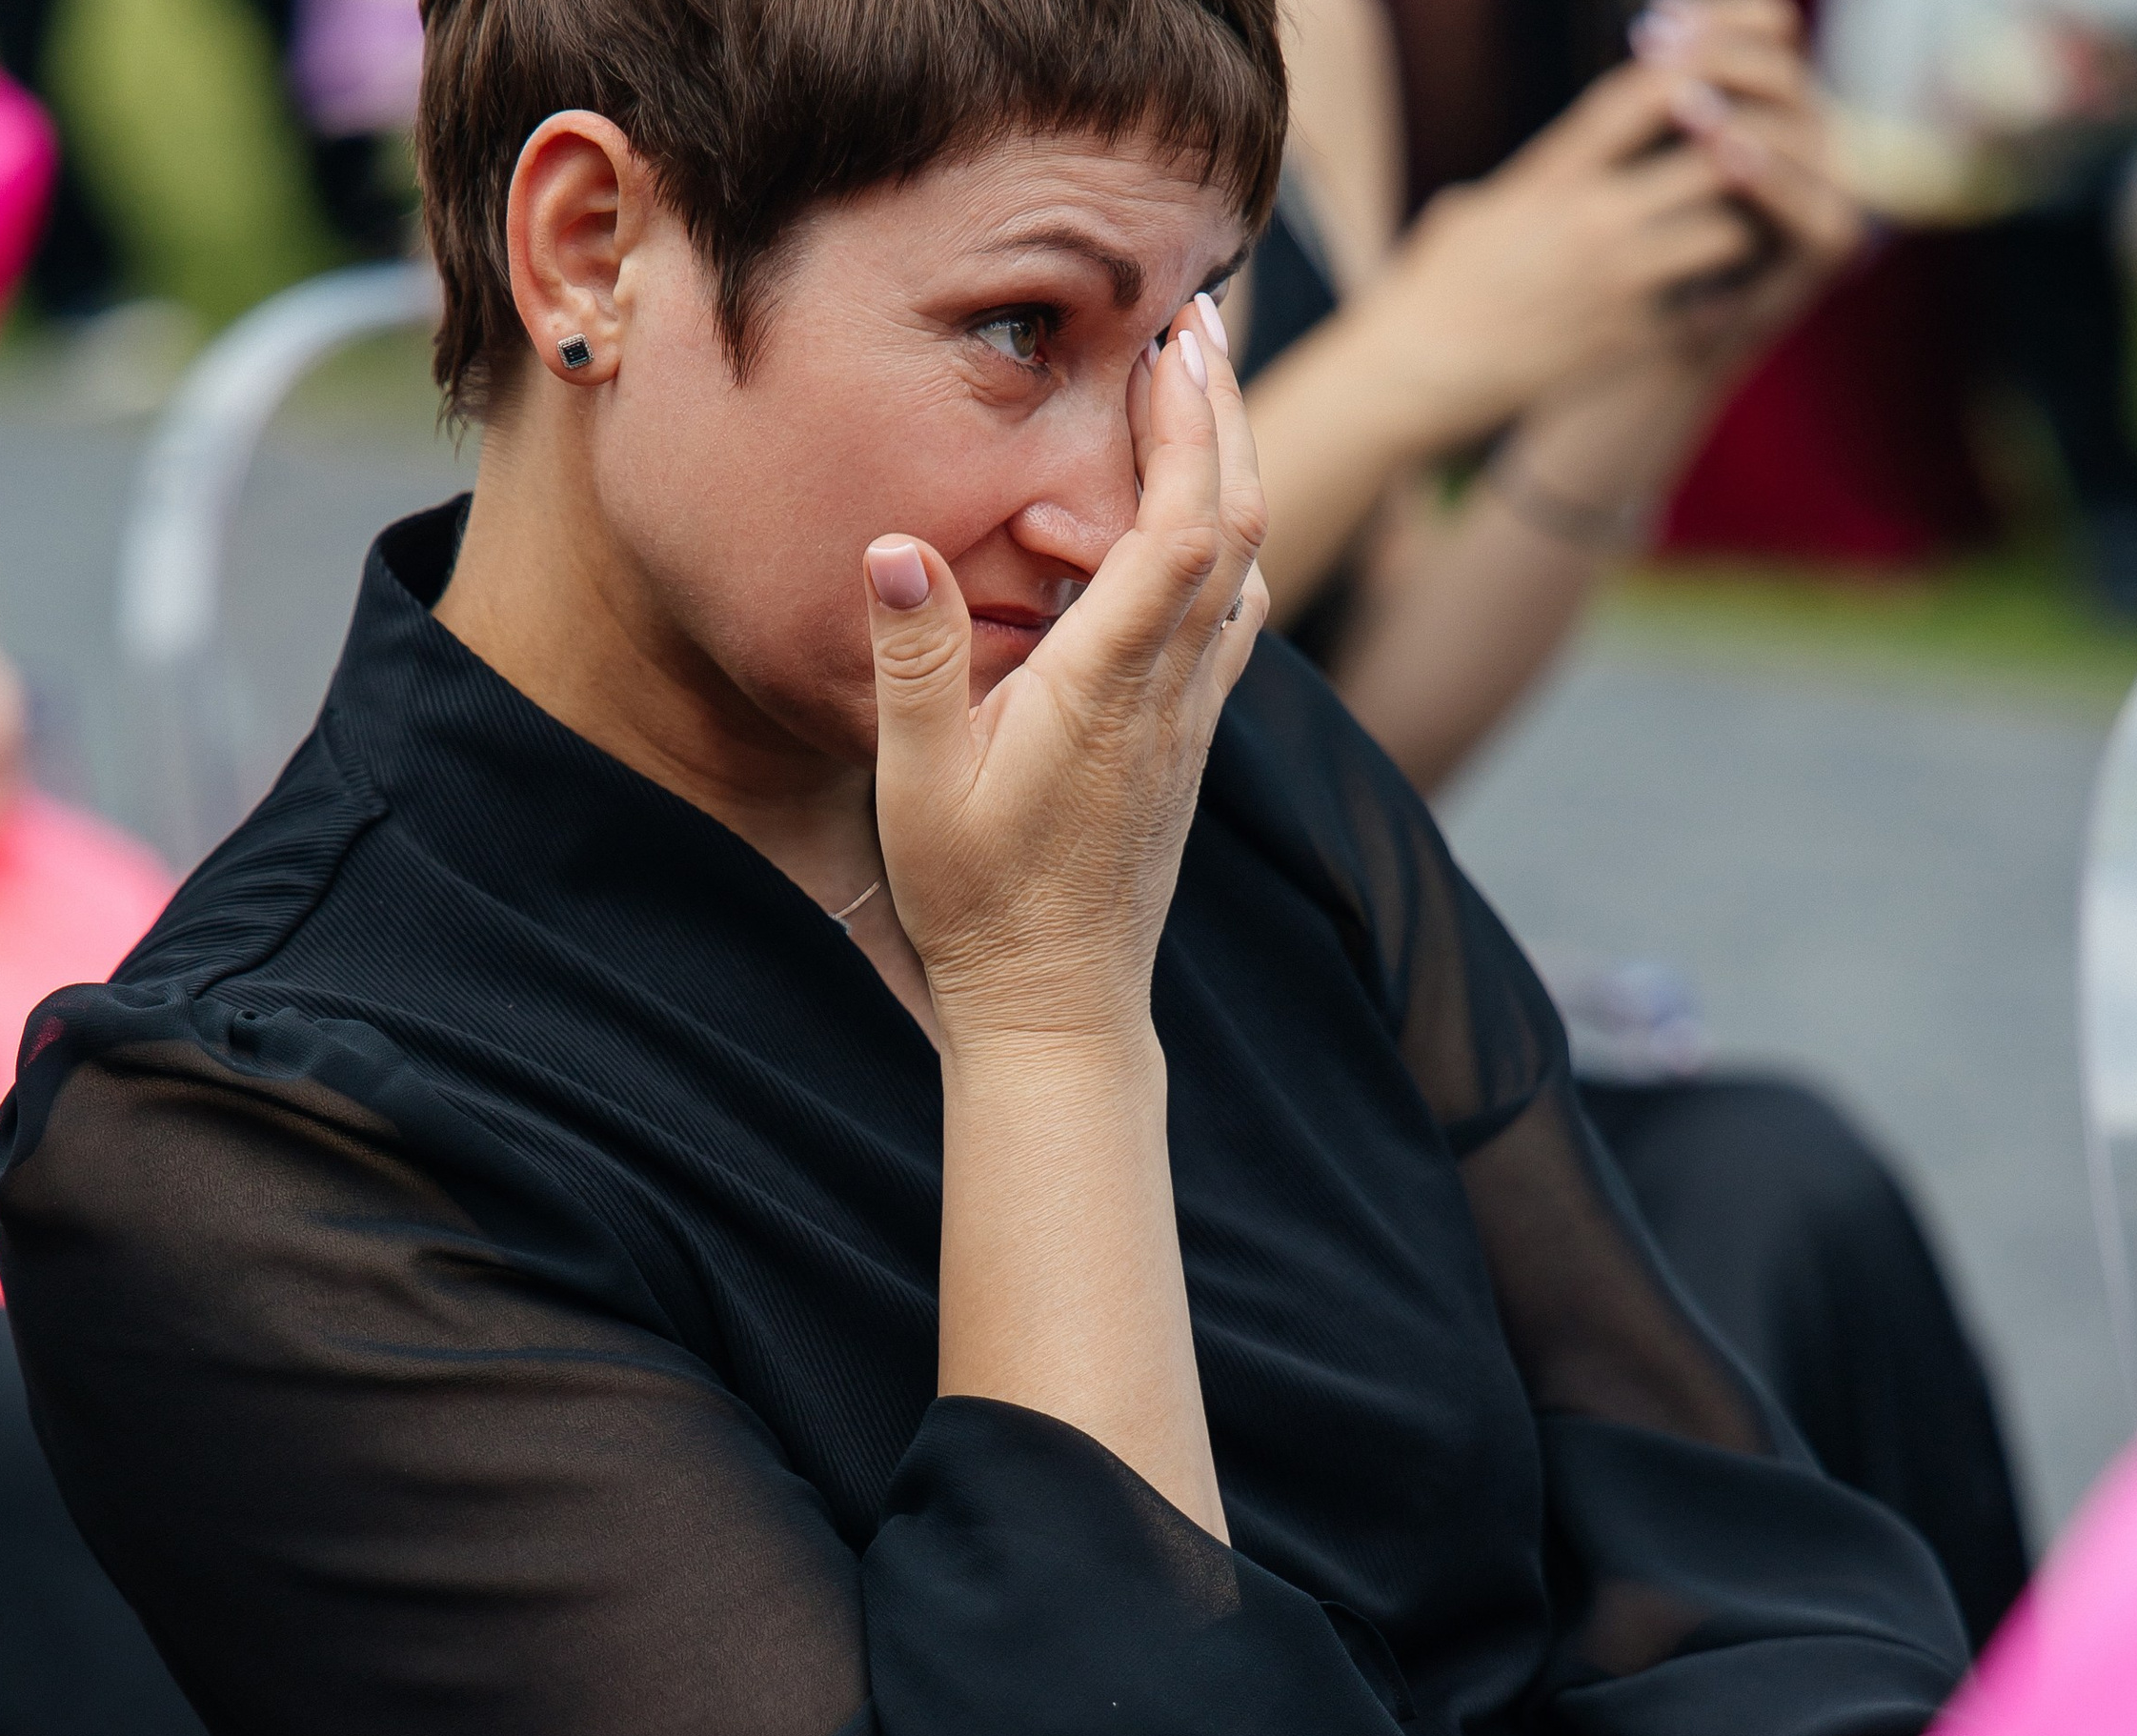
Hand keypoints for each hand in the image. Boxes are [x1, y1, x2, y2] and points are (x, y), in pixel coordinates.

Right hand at [861, 296, 1266, 1051]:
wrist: (1060, 1009)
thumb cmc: (979, 904)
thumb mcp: (916, 787)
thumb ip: (915, 661)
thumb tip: (892, 545)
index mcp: (1104, 690)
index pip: (1179, 532)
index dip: (1189, 427)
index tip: (1178, 339)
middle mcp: (1168, 697)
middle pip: (1235, 529)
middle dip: (1225, 416)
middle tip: (1199, 324)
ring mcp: (1189, 723)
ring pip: (1244, 573)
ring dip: (1231, 475)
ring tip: (1196, 400)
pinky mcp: (1188, 747)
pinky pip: (1230, 624)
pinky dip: (1223, 549)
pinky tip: (1191, 529)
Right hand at [1365, 55, 1768, 437]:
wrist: (1407, 382)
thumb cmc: (1423, 300)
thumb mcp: (1463, 219)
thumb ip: (1520, 188)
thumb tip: (1538, 176)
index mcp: (1549, 178)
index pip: (1636, 98)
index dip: (1687, 73)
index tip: (1711, 76)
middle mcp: (1587, 221)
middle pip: (1709, 160)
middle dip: (1736, 161)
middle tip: (1741, 176)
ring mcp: (1608, 283)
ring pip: (1720, 234)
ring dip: (1730, 236)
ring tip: (1723, 247)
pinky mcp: (1617, 343)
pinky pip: (1695, 312)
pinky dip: (1705, 308)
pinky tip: (1697, 312)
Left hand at [1633, 0, 1865, 368]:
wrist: (1625, 364)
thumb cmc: (1612, 265)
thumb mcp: (1625, 174)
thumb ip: (1646, 104)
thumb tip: (1646, 23)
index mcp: (1760, 110)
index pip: (1758, 37)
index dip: (1713, 21)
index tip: (1648, 24)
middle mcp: (1802, 139)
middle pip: (1781, 70)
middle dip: (1722, 54)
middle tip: (1659, 50)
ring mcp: (1824, 188)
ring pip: (1803, 125)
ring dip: (1744, 109)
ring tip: (1685, 105)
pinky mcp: (1830, 245)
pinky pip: (1815, 200)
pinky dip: (1775, 175)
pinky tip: (1728, 157)